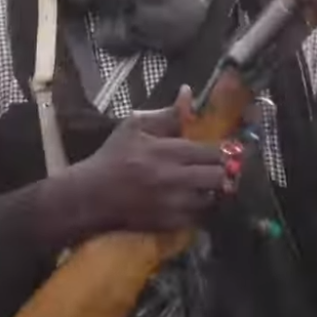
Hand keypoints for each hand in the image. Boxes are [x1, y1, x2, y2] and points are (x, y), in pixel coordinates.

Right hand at [67, 87, 227, 233]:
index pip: (213, 151)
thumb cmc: (113, 157)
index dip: (224, 151)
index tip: (224, 150)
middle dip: (222, 171)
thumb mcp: (135, 127)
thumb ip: (167, 113)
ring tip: (205, 185)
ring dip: (212, 191)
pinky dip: (200, 209)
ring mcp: (174, 204)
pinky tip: (192, 201)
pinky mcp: (171, 224)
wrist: (92, 196)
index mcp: (168, 152)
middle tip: (218, 168)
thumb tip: (188, 93)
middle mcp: (176, 179)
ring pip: (213, 199)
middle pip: (219, 176)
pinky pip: (200, 217)